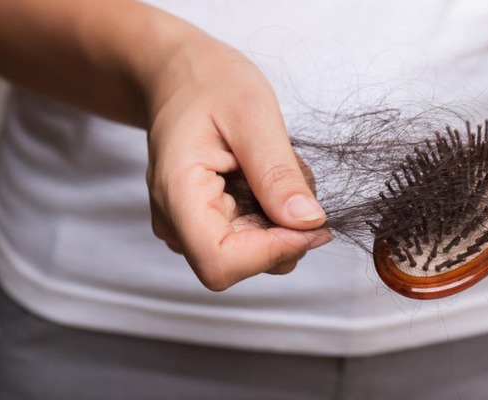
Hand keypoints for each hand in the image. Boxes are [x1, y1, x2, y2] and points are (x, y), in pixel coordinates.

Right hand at [143, 31, 331, 290]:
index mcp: (178, 194)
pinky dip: (274, 216)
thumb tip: (308, 222)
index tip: (310, 221)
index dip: (272, 252)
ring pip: (253, 256)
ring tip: (276, 170)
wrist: (180, 76)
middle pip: (242, 264)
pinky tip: (266, 179)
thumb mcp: (253, 114)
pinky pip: (252, 239)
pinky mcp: (206, 224)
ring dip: (283, 222)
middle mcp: (176, 222)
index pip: (221, 263)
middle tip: (294, 176)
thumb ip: (278, 172)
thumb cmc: (209, 84)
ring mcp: (189, 227)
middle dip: (285, 231)